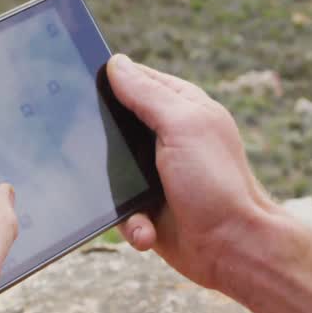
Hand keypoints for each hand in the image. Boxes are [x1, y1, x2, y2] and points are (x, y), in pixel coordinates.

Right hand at [108, 55, 278, 289]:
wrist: (234, 248)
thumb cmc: (216, 183)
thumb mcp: (182, 127)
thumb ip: (147, 95)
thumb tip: (115, 64)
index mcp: (181, 108)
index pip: (137, 80)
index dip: (109, 81)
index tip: (77, 86)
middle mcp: (168, 137)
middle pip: (116, 126)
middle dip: (100, 142)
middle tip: (91, 151)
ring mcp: (157, 174)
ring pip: (110, 170)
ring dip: (115, 191)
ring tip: (134, 203)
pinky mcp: (148, 208)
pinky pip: (120, 208)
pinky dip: (131, 222)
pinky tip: (147, 230)